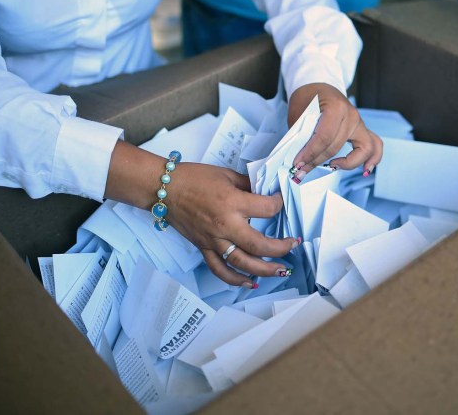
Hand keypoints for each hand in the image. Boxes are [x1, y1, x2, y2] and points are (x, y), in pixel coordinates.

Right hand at [105, 141, 297, 287]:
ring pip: (243, 263)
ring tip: (282, 270)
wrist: (164, 188)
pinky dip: (235, 280)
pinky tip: (250, 283)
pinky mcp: (204, 248)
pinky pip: (220, 269)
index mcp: (232, 203)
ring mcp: (213, 240)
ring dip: (265, 269)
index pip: (267, 209)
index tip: (281, 201)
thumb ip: (249, 186)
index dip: (279, 204)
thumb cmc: (194, 177)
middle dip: (281, 247)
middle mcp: (225, 226)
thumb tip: (266, 192)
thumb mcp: (227, 174)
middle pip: (260, 245)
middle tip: (293, 245)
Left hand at [288, 83, 382, 179]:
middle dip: (318, 161)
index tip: (298, 164)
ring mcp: (359, 122)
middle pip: (336, 147)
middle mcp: (351, 115)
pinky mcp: (362, 129)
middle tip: (302, 169)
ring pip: (362, 150)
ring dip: (348, 164)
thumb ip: (301, 137)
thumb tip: (300, 162)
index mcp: (335, 108)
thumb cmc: (308, 98)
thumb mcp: (298, 115)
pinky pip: (375, 145)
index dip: (310, 154)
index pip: (324, 138)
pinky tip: (365, 170)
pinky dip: (372, 159)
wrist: (318, 86)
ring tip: (332, 167)